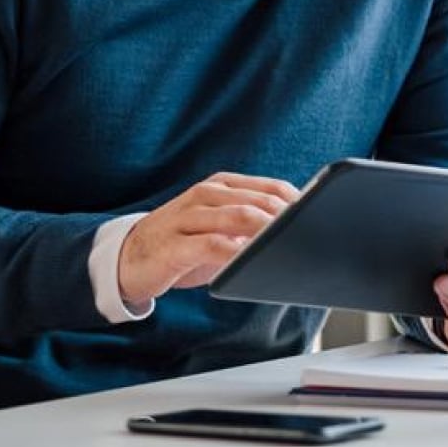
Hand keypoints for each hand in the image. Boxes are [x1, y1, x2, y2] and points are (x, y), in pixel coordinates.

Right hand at [118, 172, 298, 305]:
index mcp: (222, 185)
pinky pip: (211, 245)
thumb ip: (249, 225)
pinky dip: (235, 253)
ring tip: (288, 244)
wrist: (127, 258)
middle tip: (310, 233)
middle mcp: (206, 194)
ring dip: (266, 231)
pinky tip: (250, 261)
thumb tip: (294, 234)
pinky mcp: (174, 245)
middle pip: (258, 200)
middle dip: (287, 217)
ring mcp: (188, 216)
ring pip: (237, 217)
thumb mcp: (218, 228)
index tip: (320, 218)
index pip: (270, 187)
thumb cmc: (183, 244)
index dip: (297, 203)